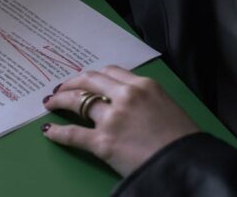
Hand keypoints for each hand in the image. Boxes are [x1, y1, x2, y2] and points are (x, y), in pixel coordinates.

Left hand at [42, 65, 198, 175]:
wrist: (187, 164)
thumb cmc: (183, 140)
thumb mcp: (168, 107)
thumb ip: (147, 99)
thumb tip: (131, 104)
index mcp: (143, 85)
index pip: (111, 72)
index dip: (94, 77)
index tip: (86, 81)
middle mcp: (126, 96)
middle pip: (89, 81)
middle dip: (71, 83)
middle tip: (61, 88)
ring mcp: (112, 118)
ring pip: (77, 101)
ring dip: (60, 100)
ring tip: (51, 103)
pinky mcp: (103, 142)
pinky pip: (73, 133)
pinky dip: (58, 132)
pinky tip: (49, 131)